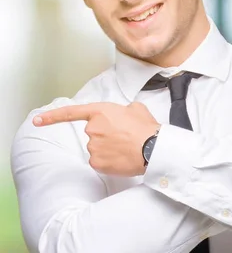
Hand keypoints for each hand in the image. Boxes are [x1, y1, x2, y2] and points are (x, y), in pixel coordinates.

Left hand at [33, 102, 159, 175]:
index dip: (52, 117)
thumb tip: (124, 114)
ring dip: (109, 148)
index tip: (37, 121)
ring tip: (127, 148)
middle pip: (93, 133)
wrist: (154, 149)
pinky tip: (122, 158)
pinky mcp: (96, 163)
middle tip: (125, 137)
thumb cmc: (147, 129)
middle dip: (106, 136)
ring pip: (97, 148)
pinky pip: (99, 161)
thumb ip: (123, 109)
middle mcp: (92, 129)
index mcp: (101, 112)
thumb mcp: (137, 109)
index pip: (71, 113)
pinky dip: (109, 161)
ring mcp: (93, 147)